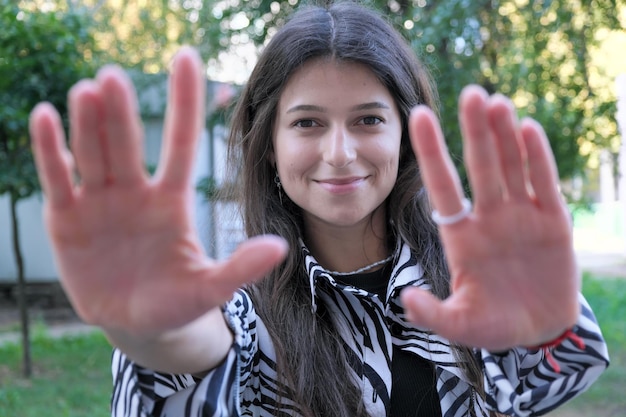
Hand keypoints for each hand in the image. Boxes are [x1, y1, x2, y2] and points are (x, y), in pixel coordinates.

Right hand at [29, 48, 287, 339]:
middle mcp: (135, 192)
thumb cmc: (177, 302)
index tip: (187, 57)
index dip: (185, 101)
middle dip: (121, 112)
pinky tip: (46, 117)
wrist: (139, 324)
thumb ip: (240, 268)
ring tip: (88, 91)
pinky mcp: (67, 219)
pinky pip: (59, 180)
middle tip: (114, 78)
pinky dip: (50, 151)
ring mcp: (99, 202)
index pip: (180, 142)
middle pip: (128, 143)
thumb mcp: (210, 288)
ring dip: (89, 123)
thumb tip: (280, 248)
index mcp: (171, 200)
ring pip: (93, 153)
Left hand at [401, 85, 578, 350]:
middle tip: (470, 94)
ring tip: (495, 102)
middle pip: (479, 166)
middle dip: (474, 131)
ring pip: (511, 167)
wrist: (539, 331)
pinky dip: (537, 158)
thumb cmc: (493, 325)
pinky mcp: (553, 222)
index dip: (431, 151)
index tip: (417, 115)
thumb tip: (406, 300)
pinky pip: (544, 184)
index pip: (442, 185)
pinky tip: (527, 129)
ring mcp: (521, 216)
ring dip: (504, 135)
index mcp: (460, 235)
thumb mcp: (459, 325)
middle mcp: (488, 217)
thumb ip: (433, 314)